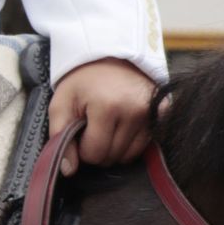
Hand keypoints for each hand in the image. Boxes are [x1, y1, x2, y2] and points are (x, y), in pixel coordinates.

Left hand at [47, 58, 164, 178]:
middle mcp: (134, 111)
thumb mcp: (61, 103)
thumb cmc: (83, 80)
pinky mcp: (163, 112)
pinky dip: (131, 142)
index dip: (82, 148)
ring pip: (129, 155)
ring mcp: (152, 112)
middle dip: (98, 148)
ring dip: (115, 148)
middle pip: (112, 157)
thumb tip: (68, 171)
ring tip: (107, 125)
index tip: (81, 130)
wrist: (111, 53)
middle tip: (93, 126)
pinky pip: (145, 145)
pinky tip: (122, 125)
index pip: (94, 154)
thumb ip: (60, 137)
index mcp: (107, 107)